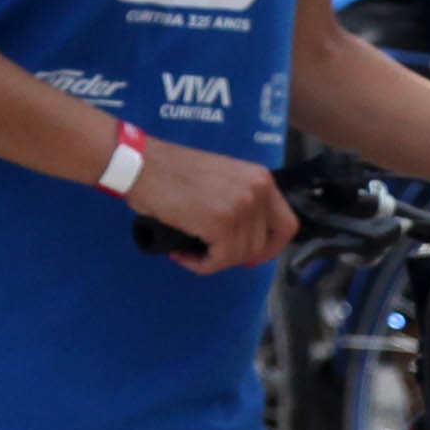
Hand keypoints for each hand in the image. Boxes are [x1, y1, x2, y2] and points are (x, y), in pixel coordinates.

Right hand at [129, 137, 293, 274]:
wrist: (141, 164)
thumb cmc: (172, 171)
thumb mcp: (223, 178)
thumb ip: (242, 200)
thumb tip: (248, 238)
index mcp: (262, 179)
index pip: (287, 226)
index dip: (272, 247)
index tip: (252, 256)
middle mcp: (258, 192)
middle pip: (261, 245)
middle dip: (234, 256)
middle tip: (207, 251)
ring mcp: (241, 207)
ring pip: (239, 255)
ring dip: (213, 260)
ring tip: (188, 250)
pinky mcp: (219, 224)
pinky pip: (218, 260)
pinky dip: (200, 265)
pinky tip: (182, 256)